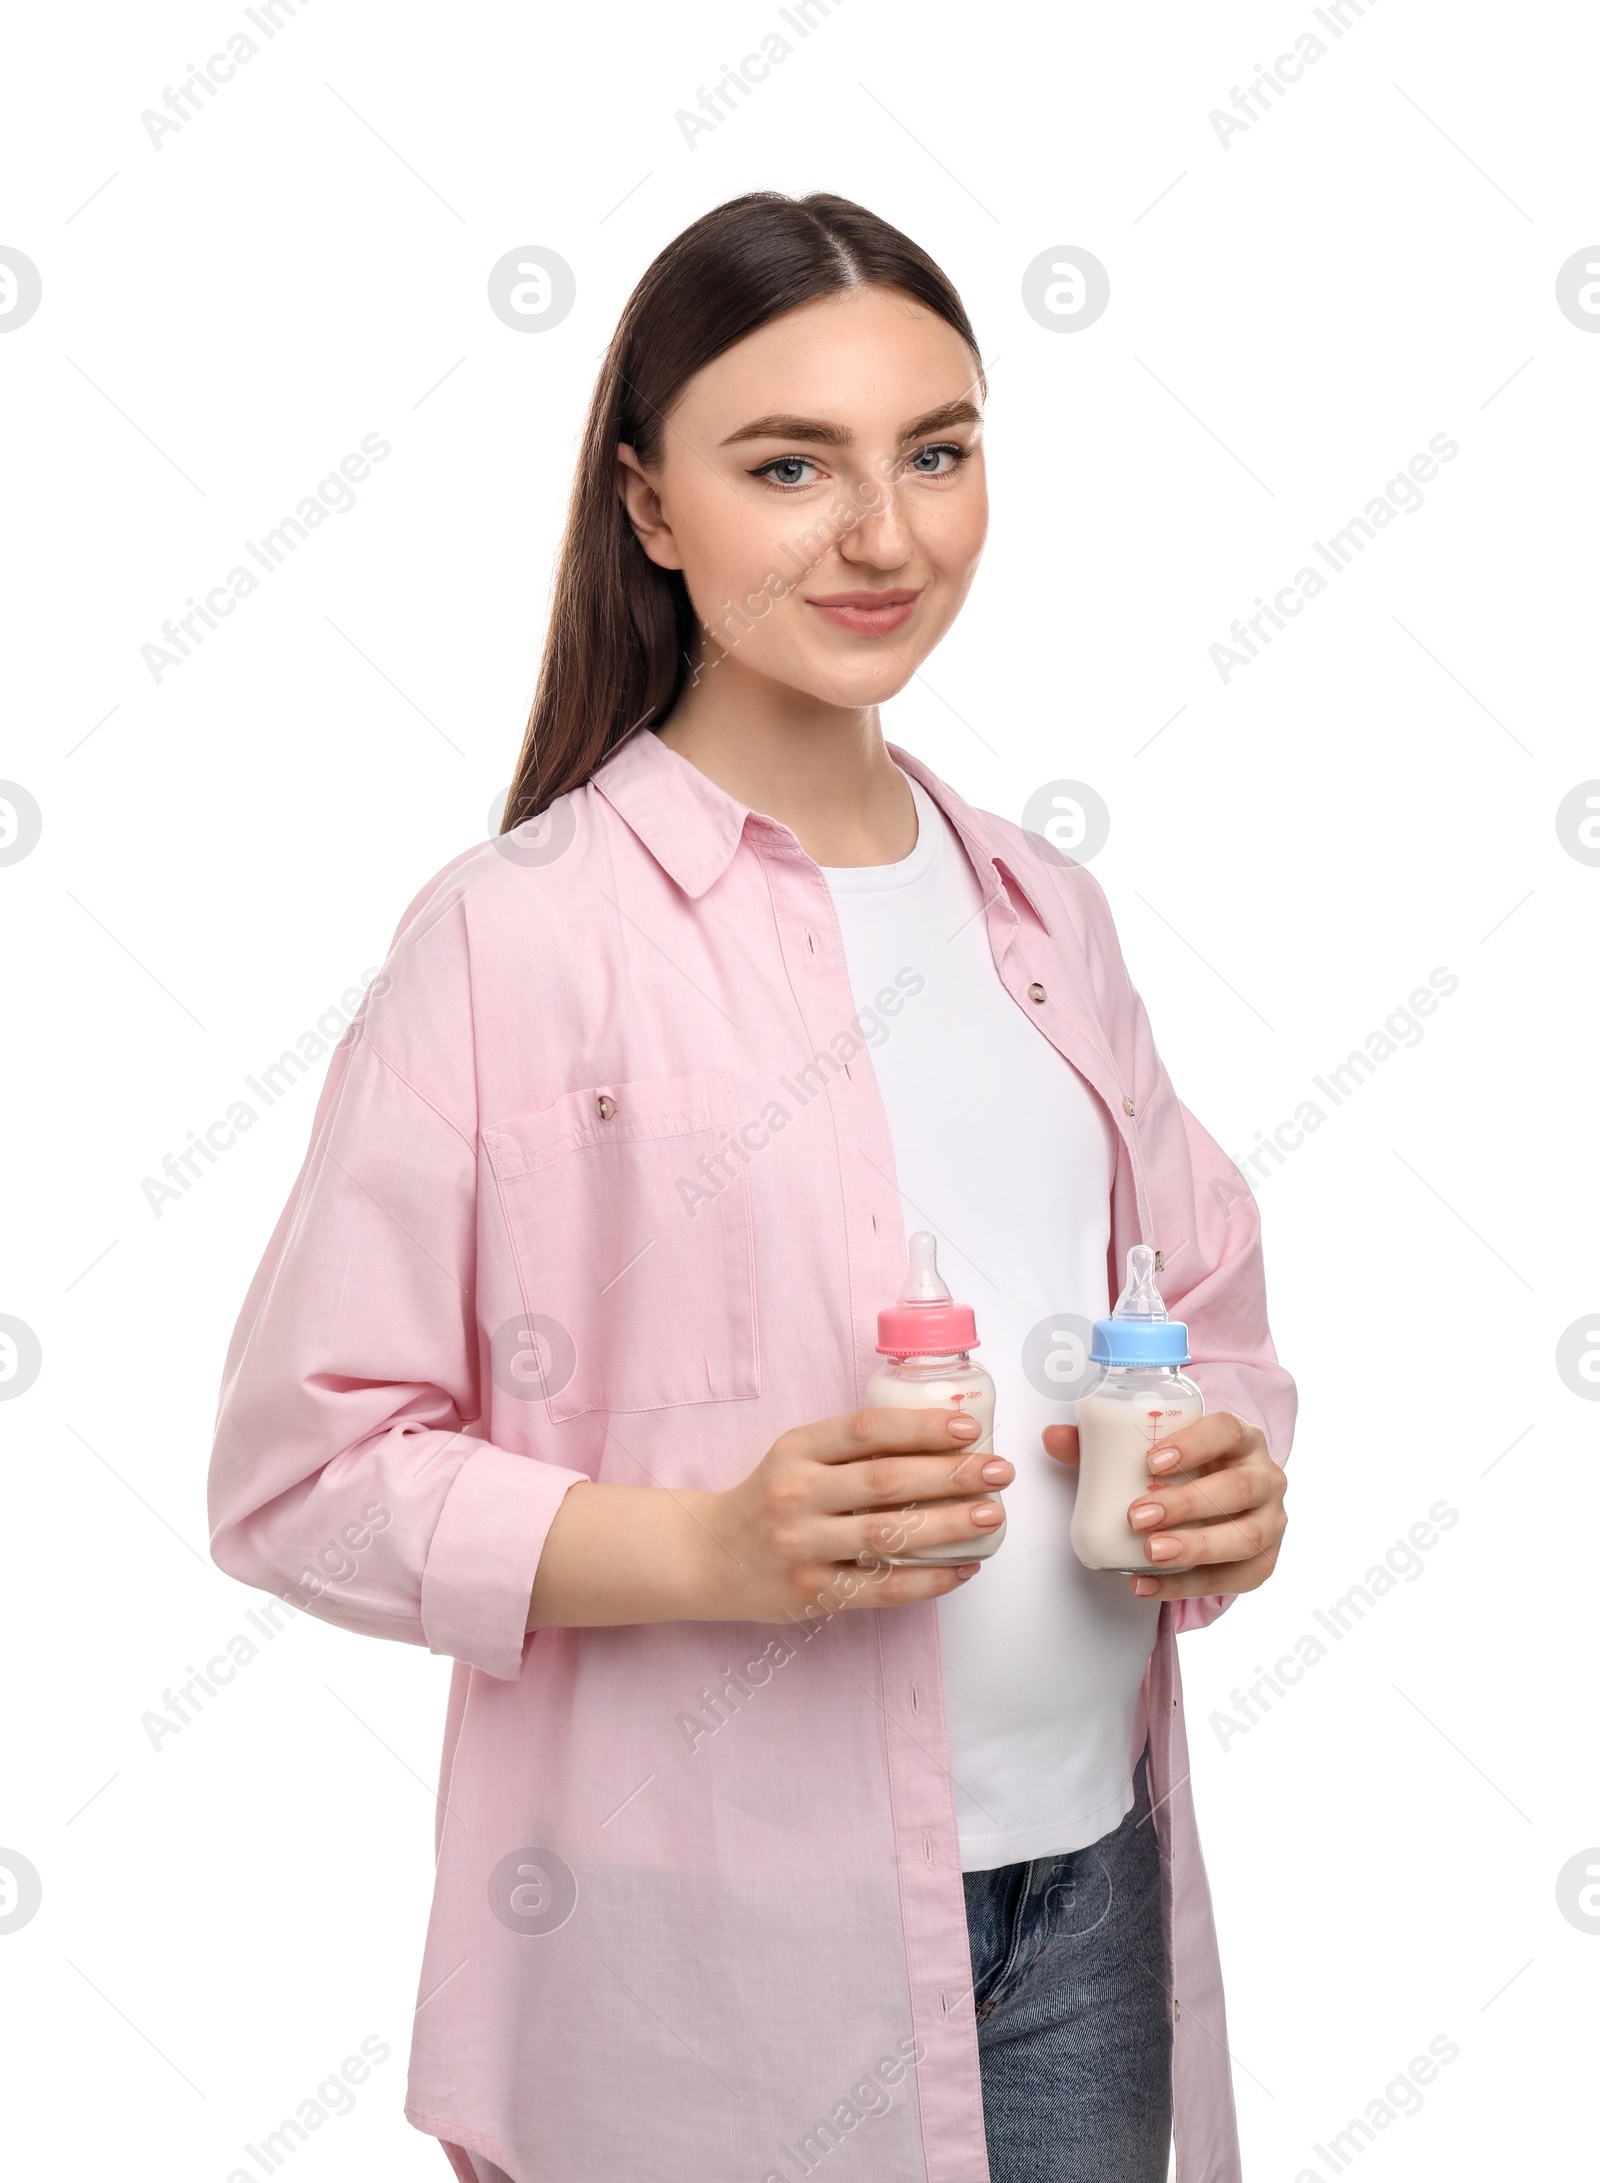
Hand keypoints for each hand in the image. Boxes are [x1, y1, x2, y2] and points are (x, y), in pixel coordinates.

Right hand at [699, 1407, 1012, 1623]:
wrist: (706, 1556)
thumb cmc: (768, 1498)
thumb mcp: (795, 1456)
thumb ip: (850, 1448)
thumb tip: (939, 1440)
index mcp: (797, 1450)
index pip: (867, 1430)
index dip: (922, 1427)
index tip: (969, 1429)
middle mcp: (797, 1495)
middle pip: (887, 1481)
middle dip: (952, 1474)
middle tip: (999, 1472)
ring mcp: (803, 1547)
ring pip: (889, 1535)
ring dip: (949, 1524)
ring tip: (991, 1515)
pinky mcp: (812, 1593)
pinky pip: (882, 1589)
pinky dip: (929, 1579)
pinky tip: (962, 1568)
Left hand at [1043, 1411, 1285, 1600]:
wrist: (1221, 1506)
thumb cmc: (1186, 1472)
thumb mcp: (1153, 1455)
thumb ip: (1104, 1446)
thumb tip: (1052, 1437)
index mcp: (1241, 1439)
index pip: (1228, 1429)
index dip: (1194, 1444)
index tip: (1151, 1462)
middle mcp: (1267, 1477)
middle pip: (1238, 1488)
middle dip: (1188, 1504)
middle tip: (1138, 1516)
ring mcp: (1272, 1522)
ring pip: (1245, 1537)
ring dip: (1195, 1547)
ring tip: (1150, 1554)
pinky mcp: (1265, 1563)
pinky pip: (1235, 1579)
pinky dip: (1190, 1586)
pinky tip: (1149, 1586)